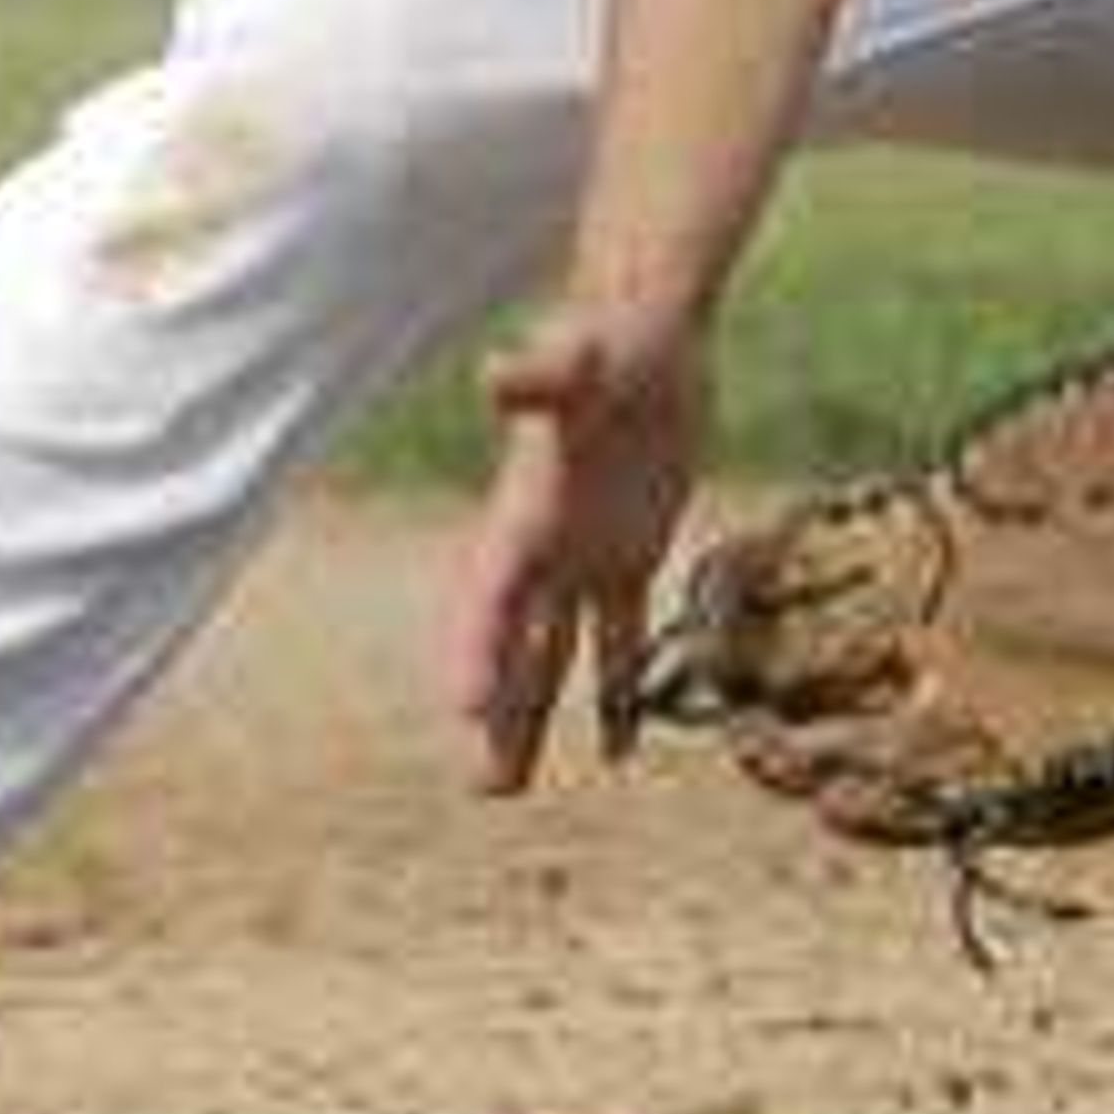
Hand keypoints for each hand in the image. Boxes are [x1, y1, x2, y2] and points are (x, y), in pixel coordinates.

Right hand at [448, 300, 711, 792]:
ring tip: (510, 787)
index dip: (476, 649)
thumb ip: (542, 373)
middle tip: (486, 788)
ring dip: (533, 716)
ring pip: (553, 653)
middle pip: (511, 643)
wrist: (648, 326)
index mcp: (521, 509)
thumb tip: (493, 375)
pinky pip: (620, 634)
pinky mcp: (632, 550)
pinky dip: (619, 688)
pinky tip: (619, 749)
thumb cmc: (614, 338)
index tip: (466, 710)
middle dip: (496, 713)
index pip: (491, 593)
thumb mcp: (581, 357)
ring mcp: (584, 552)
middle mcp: (544, 544)